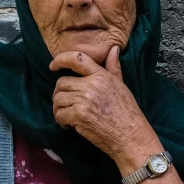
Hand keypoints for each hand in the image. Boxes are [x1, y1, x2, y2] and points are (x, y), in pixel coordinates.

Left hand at [50, 46, 157, 163]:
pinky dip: (61, 121)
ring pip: (58, 99)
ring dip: (59, 108)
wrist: (130, 135)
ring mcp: (84, 100)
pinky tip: (70, 125)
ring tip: (69, 116)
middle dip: (61, 94)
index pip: (77, 59)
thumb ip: (113, 67)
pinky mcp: (78, 116)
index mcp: (101, 75)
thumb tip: (113, 49)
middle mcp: (91, 85)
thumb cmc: (127, 111)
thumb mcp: (121, 85)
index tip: (53, 66)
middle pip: (61, 83)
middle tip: (68, 104)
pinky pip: (59, 114)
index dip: (60, 59)